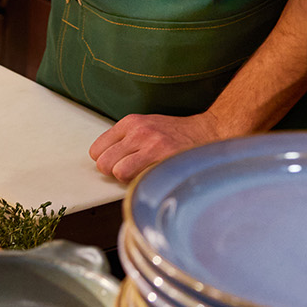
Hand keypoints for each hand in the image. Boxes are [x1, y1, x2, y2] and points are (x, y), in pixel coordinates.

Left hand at [87, 112, 242, 180]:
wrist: (209, 131)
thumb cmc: (176, 133)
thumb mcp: (146, 126)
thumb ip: (125, 139)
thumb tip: (105, 161)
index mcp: (130, 123)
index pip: (97, 150)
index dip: (106, 161)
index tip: (117, 164)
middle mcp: (138, 132)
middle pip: (104, 163)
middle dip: (113, 172)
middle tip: (128, 172)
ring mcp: (151, 145)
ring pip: (118, 172)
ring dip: (127, 179)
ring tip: (141, 174)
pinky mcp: (164, 159)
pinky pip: (138, 179)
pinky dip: (141, 183)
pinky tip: (152, 177)